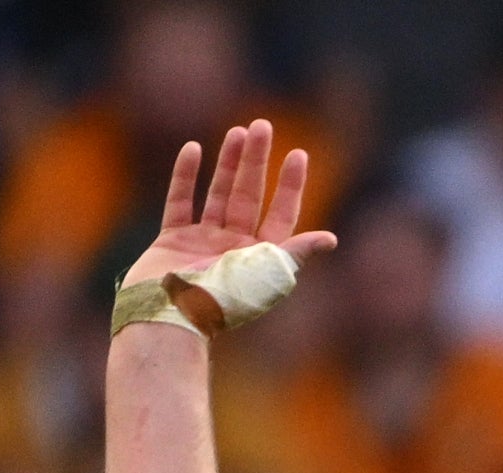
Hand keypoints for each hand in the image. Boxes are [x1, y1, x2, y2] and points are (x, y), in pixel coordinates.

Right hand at [116, 120, 331, 327]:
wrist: (173, 317)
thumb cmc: (224, 299)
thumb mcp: (266, 275)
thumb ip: (294, 252)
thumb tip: (331, 238)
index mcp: (261, 258)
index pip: (281, 213)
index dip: (290, 184)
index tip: (297, 153)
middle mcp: (234, 249)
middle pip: (249, 196)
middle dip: (257, 161)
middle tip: (262, 125)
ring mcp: (202, 244)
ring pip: (218, 194)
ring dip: (228, 163)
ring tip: (237, 132)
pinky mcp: (172, 242)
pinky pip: (180, 202)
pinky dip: (186, 176)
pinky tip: (194, 149)